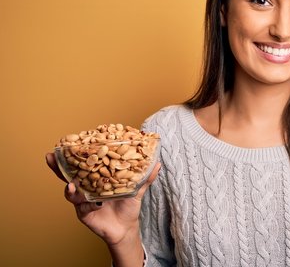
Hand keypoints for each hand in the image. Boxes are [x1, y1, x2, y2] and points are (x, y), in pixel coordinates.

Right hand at [45, 152, 159, 245]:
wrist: (126, 227)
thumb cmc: (128, 205)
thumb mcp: (137, 189)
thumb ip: (145, 177)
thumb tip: (157, 163)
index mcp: (97, 176)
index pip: (84, 163)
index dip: (75, 154)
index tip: (66, 143)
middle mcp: (86, 186)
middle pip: (69, 174)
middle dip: (58, 165)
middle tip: (51, 155)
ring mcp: (82, 199)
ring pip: (70, 190)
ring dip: (69, 186)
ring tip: (71, 184)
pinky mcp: (83, 212)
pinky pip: (81, 206)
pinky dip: (85, 203)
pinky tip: (91, 201)